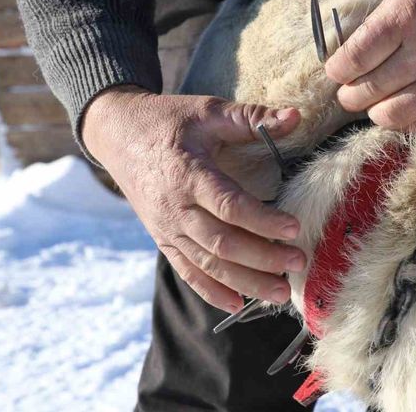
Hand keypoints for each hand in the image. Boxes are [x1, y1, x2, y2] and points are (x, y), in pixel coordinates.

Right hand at [83, 86, 306, 312]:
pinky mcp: (163, 239)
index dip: (263, 220)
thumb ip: (252, 117)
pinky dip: (211, 291)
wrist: (117, 134)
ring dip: (246, 282)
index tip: (295, 228)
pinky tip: (238, 305)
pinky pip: (187, 271)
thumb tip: (297, 115)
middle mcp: (175, 208)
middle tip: (298, 263)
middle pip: (222, 243)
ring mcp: (166, 228)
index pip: (228, 205)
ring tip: (280, 293)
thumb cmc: (168, 120)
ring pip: (208, 264)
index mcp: (188, 173)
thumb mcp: (209, 110)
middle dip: (263, 258)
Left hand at [326, 0, 415, 128]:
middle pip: (367, 91)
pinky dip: (407, 119)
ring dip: (374, 111)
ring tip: (374, 99)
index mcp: (408, 17)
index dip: (337, 69)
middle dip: (349, 94)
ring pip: (391, 117)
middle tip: (349, 89)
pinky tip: (404, 103)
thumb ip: (376, 23)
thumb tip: (346, 55)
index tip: (337, 69)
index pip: (354, 58)